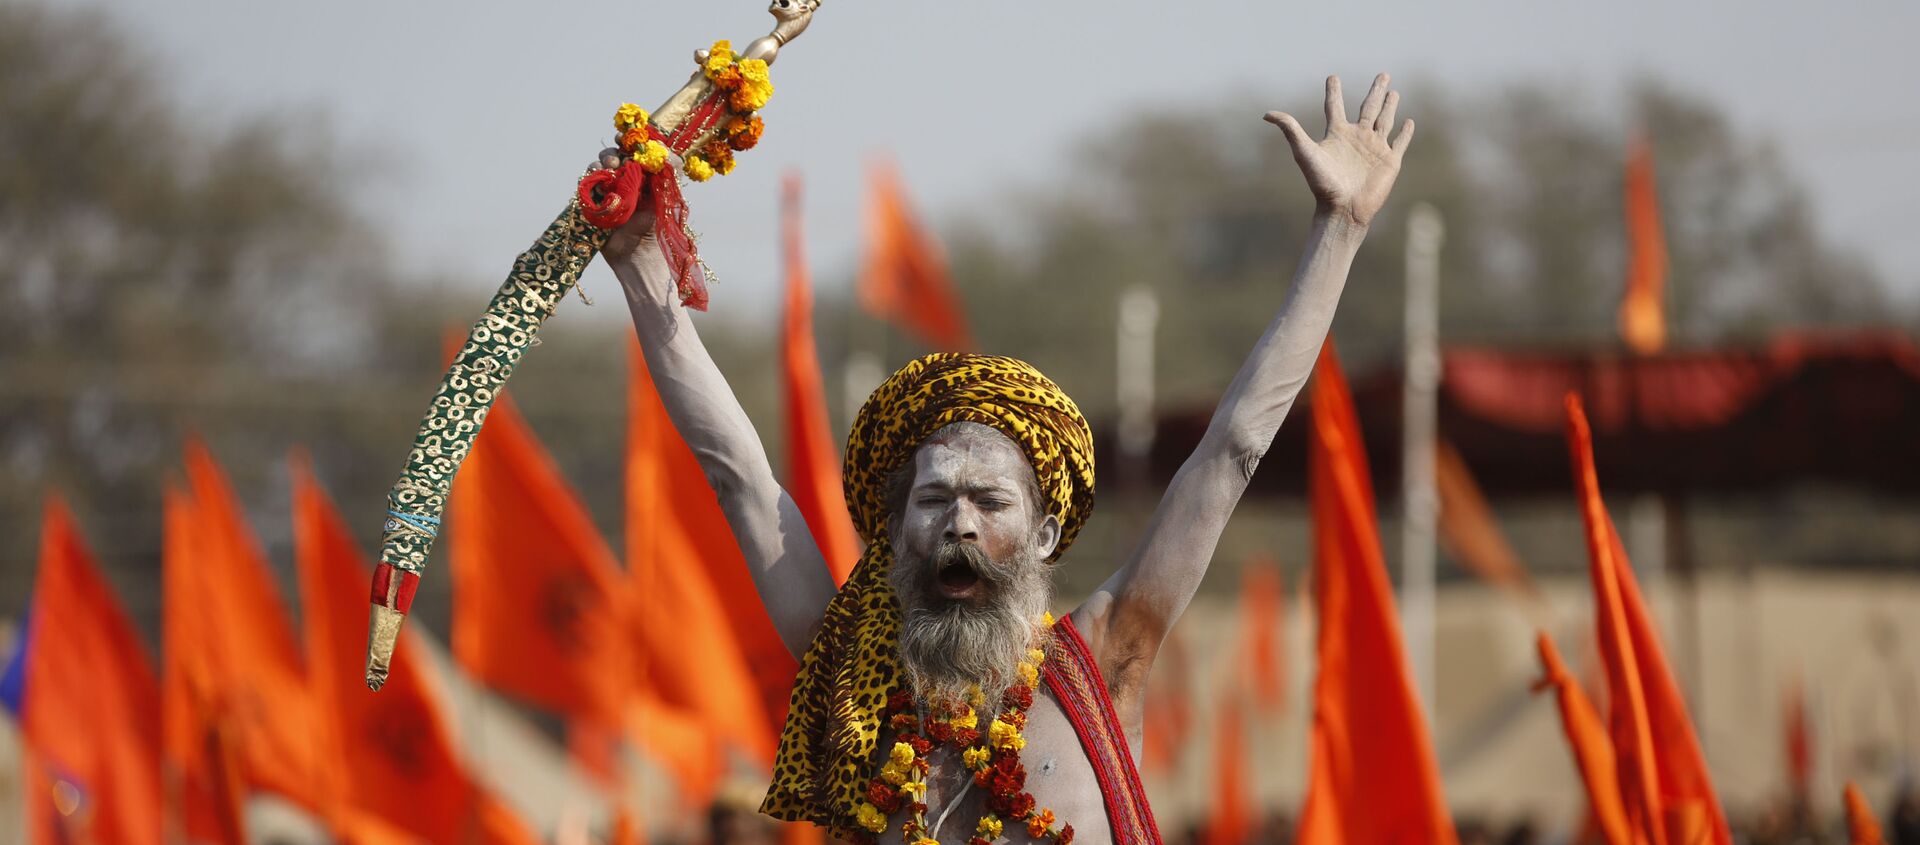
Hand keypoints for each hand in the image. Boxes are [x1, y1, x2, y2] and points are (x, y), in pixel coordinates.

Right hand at [589, 148, 658, 262]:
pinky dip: (589, 177)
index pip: (632, 152)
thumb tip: (669, 149)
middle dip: (613, 153)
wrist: (637, 252)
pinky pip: (586, 183)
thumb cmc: (655, 226)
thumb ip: (670, 172)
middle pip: (612, 156)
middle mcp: (623, 181)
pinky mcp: (592, 201)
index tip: (624, 137)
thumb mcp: (666, 196)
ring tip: (607, 170)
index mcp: (641, 176)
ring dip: (600, 163)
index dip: (627, 142)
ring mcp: (606, 191)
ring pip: (597, 167)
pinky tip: (597, 181)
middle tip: (617, 159)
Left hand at [1264, 74, 1414, 227]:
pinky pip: (1399, 142)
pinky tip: (1408, 121)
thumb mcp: (1304, 152)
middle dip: (1376, 91)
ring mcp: (1375, 148)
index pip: (1335, 106)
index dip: (1334, 91)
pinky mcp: (1390, 161)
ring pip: (1385, 120)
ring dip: (1390, 106)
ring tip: (1393, 92)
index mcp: (1337, 134)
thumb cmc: (1322, 182)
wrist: (1343, 209)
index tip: (1332, 77)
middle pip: (1368, 107)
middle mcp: (1357, 137)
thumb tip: (1266, 114)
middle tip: (1382, 74)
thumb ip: (1290, 130)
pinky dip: (1405, 132)